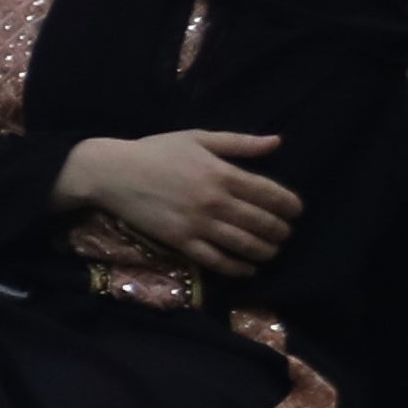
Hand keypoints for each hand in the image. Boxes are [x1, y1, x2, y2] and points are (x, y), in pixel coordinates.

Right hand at [61, 127, 299, 275]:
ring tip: (271, 251)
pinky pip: (217, 260)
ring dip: (266, 252)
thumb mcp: (197, 138)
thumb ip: (239, 143)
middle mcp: (216, 201)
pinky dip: (238, 268)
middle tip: (284, 233)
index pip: (272, 194)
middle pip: (264, 223)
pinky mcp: (181, 241)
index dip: (291, 206)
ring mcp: (198, 224)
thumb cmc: (155, 152)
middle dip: (282, 231)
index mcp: (223, 173)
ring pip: (246, 245)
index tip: (295, 211)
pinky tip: (248, 268)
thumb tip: (277, 142)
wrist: (111, 173)